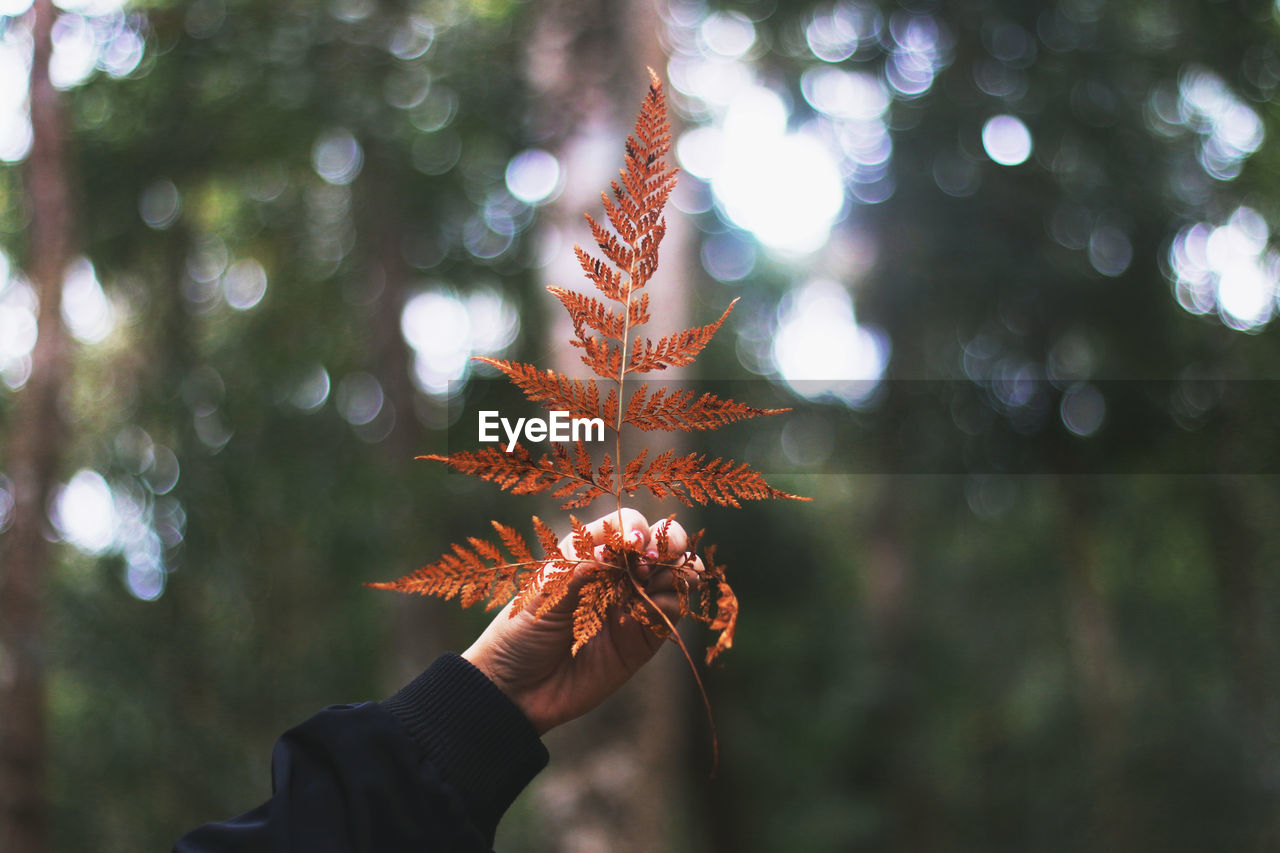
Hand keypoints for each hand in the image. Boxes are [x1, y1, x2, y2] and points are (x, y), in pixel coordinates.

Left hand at [462, 508, 702, 733]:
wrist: (516, 688)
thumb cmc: (522, 629)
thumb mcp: (547, 587)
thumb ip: (588, 562)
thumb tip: (628, 543)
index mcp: (592, 553)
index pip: (629, 524)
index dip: (636, 529)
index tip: (630, 546)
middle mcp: (619, 574)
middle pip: (664, 543)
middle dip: (670, 544)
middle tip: (649, 562)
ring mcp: (634, 604)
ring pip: (678, 575)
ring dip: (677, 571)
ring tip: (652, 583)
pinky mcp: (645, 638)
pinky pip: (673, 610)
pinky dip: (672, 602)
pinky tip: (649, 608)